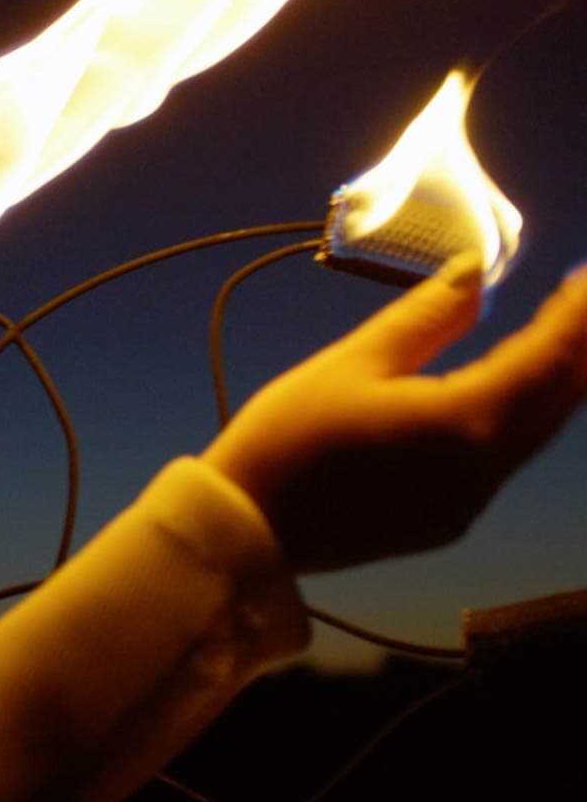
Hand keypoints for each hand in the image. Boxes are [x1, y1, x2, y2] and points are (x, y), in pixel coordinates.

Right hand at [204, 254, 586, 572]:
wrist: (249, 528)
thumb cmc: (288, 438)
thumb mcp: (352, 362)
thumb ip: (426, 317)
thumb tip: (473, 273)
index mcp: (463, 423)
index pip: (546, 357)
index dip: (575, 314)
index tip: (586, 278)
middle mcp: (482, 470)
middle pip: (557, 400)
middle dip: (578, 348)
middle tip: (583, 300)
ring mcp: (469, 502)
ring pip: (536, 434)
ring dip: (556, 383)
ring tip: (562, 337)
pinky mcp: (449, 520)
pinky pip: (504, 460)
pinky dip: (522, 417)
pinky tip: (510, 392)